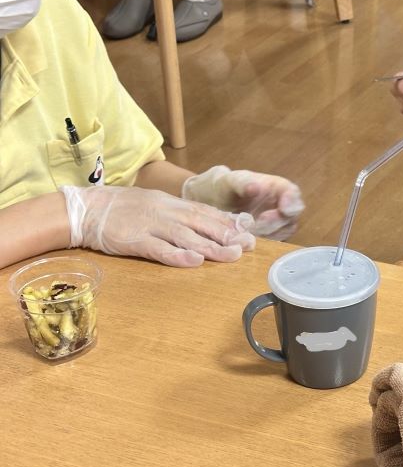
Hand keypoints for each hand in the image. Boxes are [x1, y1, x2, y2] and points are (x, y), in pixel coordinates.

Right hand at [61, 185, 255, 267]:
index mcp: (173, 204)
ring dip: (211, 246)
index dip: (229, 222)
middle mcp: (167, 213)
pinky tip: (195, 261)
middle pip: (203, 223)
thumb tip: (210, 221)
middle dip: (228, 234)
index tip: (249, 231)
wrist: (89, 208)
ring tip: (232, 255)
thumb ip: (182, 213)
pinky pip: (160, 249)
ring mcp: (152, 226)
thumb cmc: (126, 208)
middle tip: (248, 245)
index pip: (206, 212)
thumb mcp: (158, 204)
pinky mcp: (136, 240)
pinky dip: (178, 255)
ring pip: (187, 237)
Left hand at [181, 166, 303, 240]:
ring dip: (268, 234)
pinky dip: (263, 243)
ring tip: (246, 232)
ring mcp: (276, 222)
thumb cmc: (220, 187)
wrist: (208, 204)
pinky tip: (246, 240)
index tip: (284, 209)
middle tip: (256, 224)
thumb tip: (256, 186)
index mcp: (275, 186)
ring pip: (283, 231)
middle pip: (290, 215)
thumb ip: (241, 183)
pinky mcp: (269, 237)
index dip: (292, 200)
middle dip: (276, 222)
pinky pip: (274, 243)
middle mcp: (280, 205)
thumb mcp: (227, 181)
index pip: (292, 192)